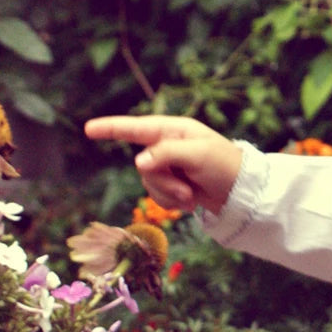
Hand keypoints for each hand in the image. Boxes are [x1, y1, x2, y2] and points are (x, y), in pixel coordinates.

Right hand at [84, 115, 242, 214]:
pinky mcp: (172, 185)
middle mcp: (167, 146)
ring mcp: (169, 167)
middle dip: (163, 182)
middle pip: (144, 165)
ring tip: (192, 196)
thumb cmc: (224, 165)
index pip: (136, 128)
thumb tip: (139, 162)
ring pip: (149, 184)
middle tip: (187, 190)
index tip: (89, 129)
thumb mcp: (197, 155)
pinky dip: (172, 203)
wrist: (242, 192)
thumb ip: (166, 155)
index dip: (111, 128)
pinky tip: (190, 201)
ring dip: (170, 195)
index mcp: (173, 130)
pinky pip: (157, 197)